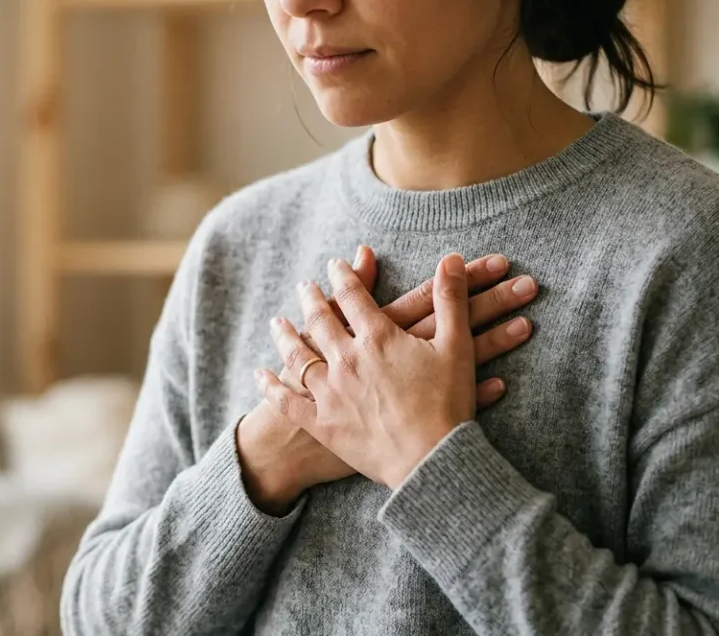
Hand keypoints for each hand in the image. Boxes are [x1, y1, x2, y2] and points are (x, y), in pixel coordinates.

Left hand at [239, 248, 537, 512]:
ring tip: (277, 322)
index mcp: (377, 338)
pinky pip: (286, 401)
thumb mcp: (457, 346)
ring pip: (298, 355)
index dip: (344, 277)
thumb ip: (451, 300)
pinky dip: (271, 386)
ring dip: (285, 335)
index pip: (353, 296)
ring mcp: (329, 392)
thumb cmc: (448, 404)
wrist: (432, 459)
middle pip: (320, 321)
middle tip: (303, 286)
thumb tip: (452, 258)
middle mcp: (347, 359)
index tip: (335, 265)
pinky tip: (261, 375)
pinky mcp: (321, 423)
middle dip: (310, 300)